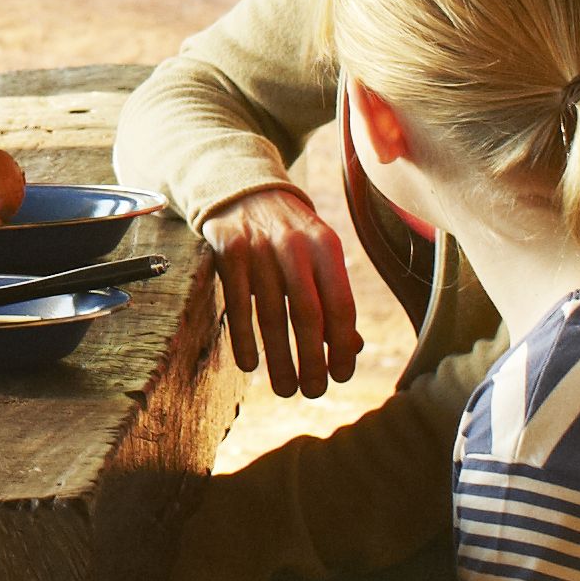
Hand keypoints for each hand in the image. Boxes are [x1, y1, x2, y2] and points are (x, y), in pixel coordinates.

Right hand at [199, 183, 362, 397]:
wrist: (244, 189)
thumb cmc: (290, 233)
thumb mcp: (319, 253)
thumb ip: (334, 295)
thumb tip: (352, 347)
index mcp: (327, 246)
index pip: (341, 304)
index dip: (342, 345)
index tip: (341, 376)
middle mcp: (294, 245)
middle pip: (307, 314)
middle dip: (312, 360)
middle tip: (313, 391)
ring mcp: (258, 247)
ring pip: (271, 314)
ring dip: (279, 358)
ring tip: (285, 388)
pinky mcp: (227, 251)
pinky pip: (237, 304)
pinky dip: (243, 339)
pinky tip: (250, 365)